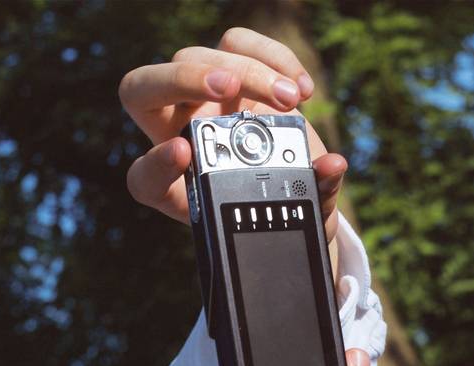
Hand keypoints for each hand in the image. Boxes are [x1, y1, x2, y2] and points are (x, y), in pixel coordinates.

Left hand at [119, 31, 347, 254]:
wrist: (282, 188)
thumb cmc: (272, 205)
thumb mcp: (289, 216)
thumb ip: (311, 201)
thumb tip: (331, 165)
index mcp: (173, 185)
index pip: (142, 178)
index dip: (156, 165)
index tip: (185, 155)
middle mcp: (173, 133)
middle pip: (145, 87)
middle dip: (184, 80)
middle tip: (229, 90)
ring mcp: (197, 97)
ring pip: (194, 56)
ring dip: (247, 71)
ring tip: (291, 103)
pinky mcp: (229, 68)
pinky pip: (235, 43)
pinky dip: (272, 57)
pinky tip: (302, 92)